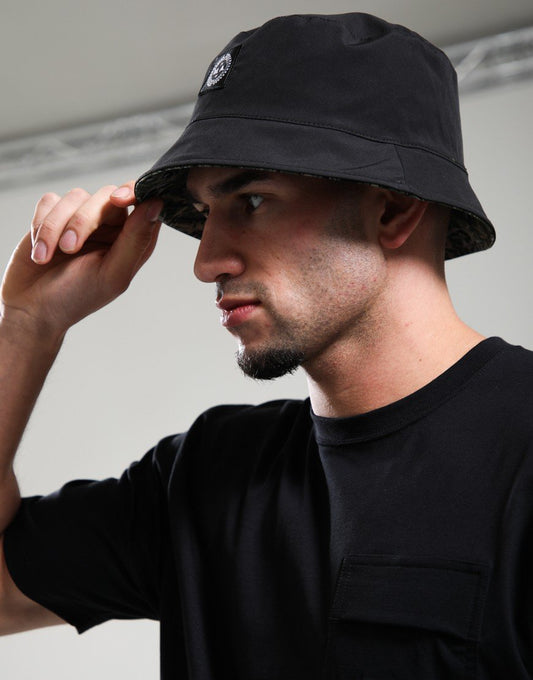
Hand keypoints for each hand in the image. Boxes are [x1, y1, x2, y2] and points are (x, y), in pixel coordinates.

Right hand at [0, 182, 161, 339]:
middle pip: (106, 195)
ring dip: (55, 227)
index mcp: (134, 239)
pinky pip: (50, 201)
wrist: (32, 307)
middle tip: (69, 249)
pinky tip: (39, 251)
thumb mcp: (113, 273)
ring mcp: (82, 218)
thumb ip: (136, 239)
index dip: (136, 192)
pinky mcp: (54, 215)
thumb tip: (156, 204)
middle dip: (83, 221)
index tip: (118, 200)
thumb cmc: (78, 296)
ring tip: (45, 257)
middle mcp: (112, 225)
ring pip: (75, 197)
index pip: (146, 201)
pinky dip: (41, 224)